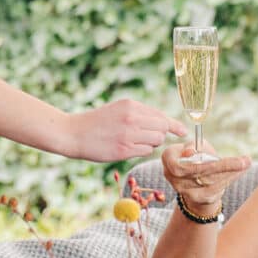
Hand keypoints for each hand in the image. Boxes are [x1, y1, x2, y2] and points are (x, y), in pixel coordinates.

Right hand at [58, 98, 186, 163]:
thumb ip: (140, 114)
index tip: (183, 131)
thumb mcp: (119, 109)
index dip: (174, 125)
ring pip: (156, 140)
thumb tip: (165, 124)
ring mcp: (129, 134)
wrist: (74, 133)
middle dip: (160, 134)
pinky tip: (128, 148)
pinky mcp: (124, 150)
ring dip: (151, 143)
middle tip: (148, 137)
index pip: (161, 115)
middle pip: (163, 128)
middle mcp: (132, 118)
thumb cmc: (98, 122)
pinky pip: (146, 151)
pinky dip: (142, 151)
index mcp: (131, 105)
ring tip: (134, 141)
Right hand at [158, 142, 249, 220]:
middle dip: (224, 165)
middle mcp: (172, 176)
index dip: (199, 160)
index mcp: (168, 159)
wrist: (196, 179)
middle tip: (245, 160)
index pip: (181, 162)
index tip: (215, 156)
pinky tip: (241, 170)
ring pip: (210, 180)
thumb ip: (195, 146)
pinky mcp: (197, 198)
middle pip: (200, 171)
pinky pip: (215, 189)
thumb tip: (191, 153)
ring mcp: (184, 190)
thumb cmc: (197, 156)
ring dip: (231, 172)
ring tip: (246, 163)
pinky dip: (230, 178)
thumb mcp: (196, 146)